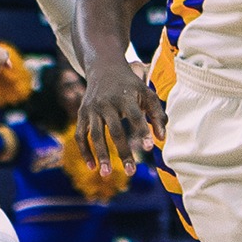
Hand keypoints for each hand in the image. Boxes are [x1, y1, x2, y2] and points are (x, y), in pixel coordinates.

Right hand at [76, 60, 165, 175]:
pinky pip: (80, 135)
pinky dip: (84, 151)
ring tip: (106, 175)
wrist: (103, 67)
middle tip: (131, 172)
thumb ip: (157, 115)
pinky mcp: (82, 114)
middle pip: (115, 130)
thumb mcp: (146, 93)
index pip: (136, 116)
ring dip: (101, 155)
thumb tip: (161, 139)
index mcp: (125, 96)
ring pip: (95, 135)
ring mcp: (92, 109)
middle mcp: (107, 103)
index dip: (143, 131)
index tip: (149, 148)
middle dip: (123, 152)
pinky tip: (92, 167)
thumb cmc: (130, 85)